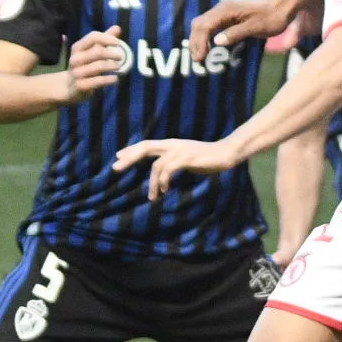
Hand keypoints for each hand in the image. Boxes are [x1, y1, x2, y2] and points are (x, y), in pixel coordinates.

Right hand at [61, 27, 127, 99]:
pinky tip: (115, 79)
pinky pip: (97, 81)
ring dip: (112, 66)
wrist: (68, 87)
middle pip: (98, 51)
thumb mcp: (91, 51)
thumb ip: (104, 40)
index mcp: (78, 48)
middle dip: (112, 53)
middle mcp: (75, 59)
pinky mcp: (80, 85)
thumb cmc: (84, 65)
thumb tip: (117, 27)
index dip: (107, 38)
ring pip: (99, 66)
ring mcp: (77, 72)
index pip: (93, 37)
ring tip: (119, 67)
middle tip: (121, 57)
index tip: (118, 43)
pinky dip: (109, 79)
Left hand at [111, 131, 241, 198]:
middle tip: (115, 168)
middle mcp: (173, 144)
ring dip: (152, 183)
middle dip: (129, 158)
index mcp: (171, 143)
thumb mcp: (186, 158)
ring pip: (156, 165)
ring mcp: (179, 150)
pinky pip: (168, 170)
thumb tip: (162, 172)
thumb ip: (173, 161)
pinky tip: (166, 190)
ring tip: (153, 197)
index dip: (131, 150)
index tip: (118, 157)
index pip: (146, 144)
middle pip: (145, 147)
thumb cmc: (207, 157)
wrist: (226, 153)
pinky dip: (164, 181)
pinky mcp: (186, 158)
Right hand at [190, 0, 289, 60]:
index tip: (201, 58)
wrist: (282, 6)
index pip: (204, 25)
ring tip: (201, 57)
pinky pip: (210, 26)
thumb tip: (216, 41)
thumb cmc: (271, 17)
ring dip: (199, 40)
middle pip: (199, 24)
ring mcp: (224, 12)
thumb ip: (236, 33)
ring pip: (202, 25)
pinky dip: (205, 37)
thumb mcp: (256, 28)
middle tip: (198, 61)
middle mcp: (222, 9)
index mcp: (226, 10)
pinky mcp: (227, 17)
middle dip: (195, 42)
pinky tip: (208, 48)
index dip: (199, 42)